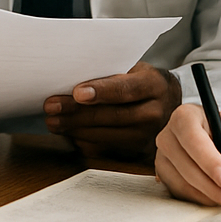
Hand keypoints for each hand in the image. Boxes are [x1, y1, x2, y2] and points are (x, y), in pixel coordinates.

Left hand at [44, 61, 182, 159]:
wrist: (168, 103)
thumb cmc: (142, 82)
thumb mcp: (135, 69)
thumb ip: (112, 75)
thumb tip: (72, 79)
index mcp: (155, 86)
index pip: (126, 90)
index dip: (101, 91)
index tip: (77, 92)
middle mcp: (156, 113)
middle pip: (113, 116)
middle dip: (78, 113)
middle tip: (52, 108)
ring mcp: (149, 136)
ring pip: (108, 136)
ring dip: (76, 130)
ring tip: (54, 122)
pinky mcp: (138, 152)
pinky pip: (107, 150)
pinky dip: (85, 142)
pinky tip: (69, 134)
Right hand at [154, 103, 220, 206]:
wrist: (207, 138)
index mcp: (184, 117)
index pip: (194, 140)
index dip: (212, 162)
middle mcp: (167, 136)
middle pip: (186, 165)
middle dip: (214, 185)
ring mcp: (161, 157)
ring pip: (183, 182)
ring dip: (210, 195)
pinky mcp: (162, 175)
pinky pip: (180, 192)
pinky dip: (202, 198)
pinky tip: (218, 197)